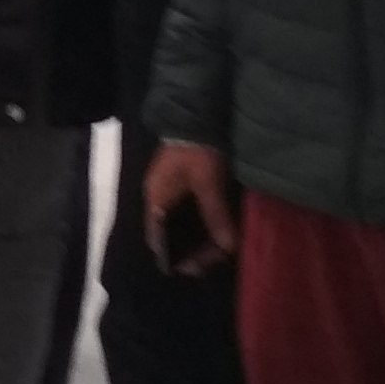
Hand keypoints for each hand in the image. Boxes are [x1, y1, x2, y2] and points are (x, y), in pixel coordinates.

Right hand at [145, 141, 237, 275]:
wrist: (197, 113)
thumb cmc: (196, 149)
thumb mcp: (207, 183)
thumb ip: (215, 214)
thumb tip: (228, 246)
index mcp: (156, 200)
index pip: (157, 238)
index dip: (170, 256)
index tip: (190, 270)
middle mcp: (160, 199)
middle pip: (170, 233)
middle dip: (190, 249)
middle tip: (212, 261)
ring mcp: (172, 191)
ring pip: (181, 224)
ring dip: (198, 237)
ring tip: (220, 250)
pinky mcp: (185, 185)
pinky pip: (190, 213)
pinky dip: (202, 223)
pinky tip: (218, 231)